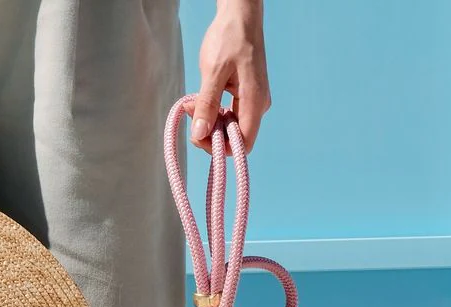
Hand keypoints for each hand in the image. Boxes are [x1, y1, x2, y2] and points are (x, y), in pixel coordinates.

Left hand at [189, 0, 269, 153]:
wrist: (240, 15)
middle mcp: (257, 106)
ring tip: (195, 102)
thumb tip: (200, 134)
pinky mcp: (245, 96)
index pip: (242, 144)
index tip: (199, 133)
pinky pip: (229, 115)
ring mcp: (252, 101)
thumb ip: (207, 105)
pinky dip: (214, 112)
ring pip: (230, 127)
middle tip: (192, 110)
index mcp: (254, 102)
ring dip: (210, 121)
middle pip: (234, 138)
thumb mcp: (213, 71)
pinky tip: (203, 99)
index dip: (219, 147)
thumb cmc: (229, 37)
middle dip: (210, 132)